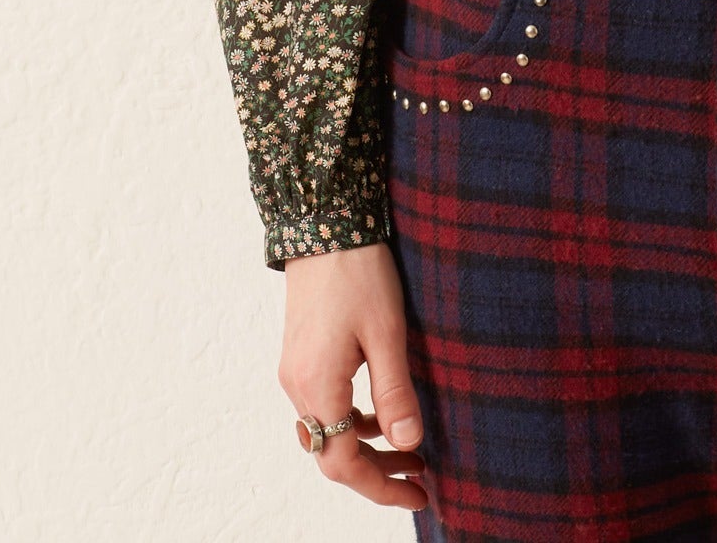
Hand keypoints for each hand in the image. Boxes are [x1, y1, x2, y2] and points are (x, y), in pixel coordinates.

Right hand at [278, 240, 429, 514]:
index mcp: (318, 386)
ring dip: (366, 446)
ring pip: (328, 431)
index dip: (382, 487)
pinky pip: (323, 406)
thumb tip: (409, 444)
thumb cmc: (358, 271)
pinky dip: (353, 419)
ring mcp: (294, 371)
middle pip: (332, 454)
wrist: (323, 221)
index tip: (419, 494)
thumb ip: (395, 392)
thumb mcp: (387, 332)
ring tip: (411, 447)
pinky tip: (381, 410)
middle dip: (377, 472)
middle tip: (421, 477)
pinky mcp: (300, 355)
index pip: (344, 463)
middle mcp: (297, 386)